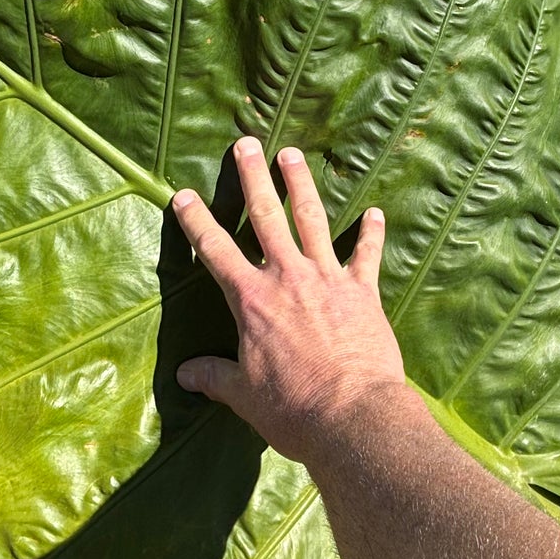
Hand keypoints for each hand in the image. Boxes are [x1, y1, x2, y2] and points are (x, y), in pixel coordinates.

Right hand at [172, 137, 413, 463]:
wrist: (353, 416)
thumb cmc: (292, 409)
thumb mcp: (244, 396)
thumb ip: (215, 377)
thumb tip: (186, 375)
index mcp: (251, 300)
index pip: (216, 250)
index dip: (197, 221)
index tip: (183, 194)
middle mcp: (287, 278)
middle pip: (266, 216)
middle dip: (253, 178)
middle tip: (246, 143)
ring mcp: (328, 279)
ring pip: (313, 220)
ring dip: (302, 185)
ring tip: (293, 154)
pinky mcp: (363, 291)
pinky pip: (367, 254)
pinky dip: (372, 233)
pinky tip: (376, 213)